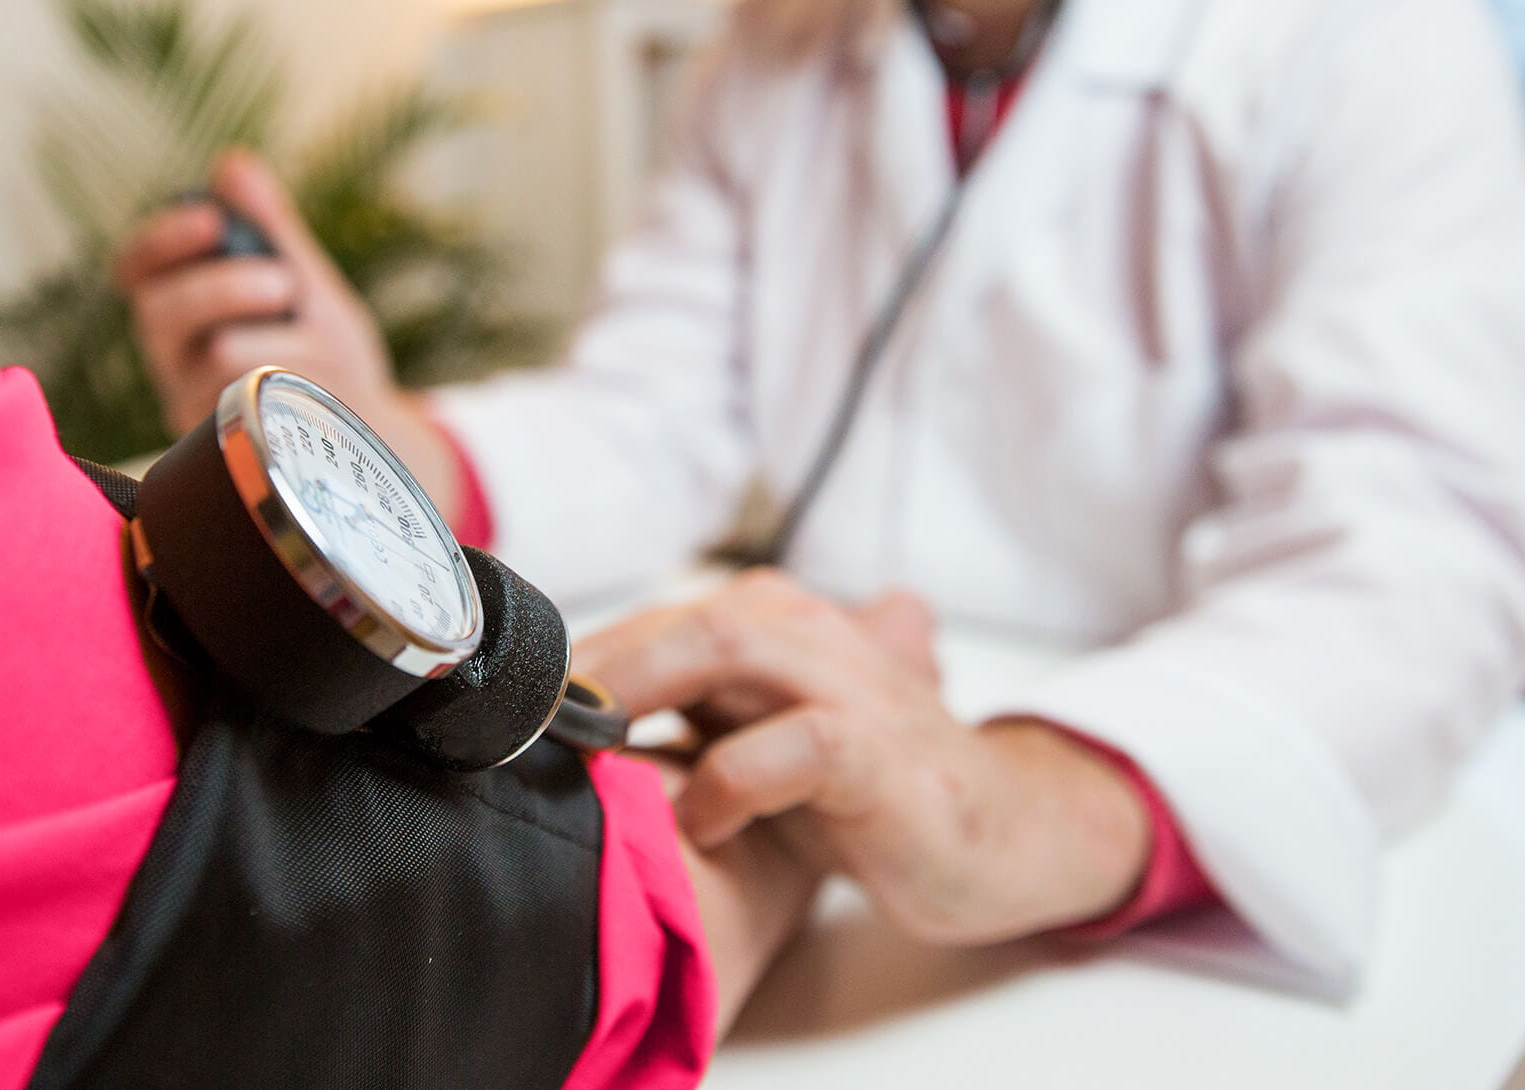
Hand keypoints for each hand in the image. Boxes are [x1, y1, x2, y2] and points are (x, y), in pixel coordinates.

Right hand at [114, 149, 465, 516]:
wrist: (366, 432)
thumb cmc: (325, 351)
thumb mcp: (306, 284)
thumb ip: (269, 229)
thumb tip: (232, 164)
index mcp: (178, 307)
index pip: (136, 268)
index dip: (161, 240)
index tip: (211, 218)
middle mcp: (171, 357)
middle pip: (161, 311)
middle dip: (224, 286)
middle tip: (282, 283)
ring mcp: (193, 406)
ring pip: (217, 358)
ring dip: (283, 339)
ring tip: (318, 343)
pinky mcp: (227, 451)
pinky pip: (255, 406)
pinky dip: (300, 384)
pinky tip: (319, 386)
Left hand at [578, 571, 1151, 944]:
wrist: (1003, 835)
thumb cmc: (874, 795)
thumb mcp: (773, 743)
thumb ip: (700, 719)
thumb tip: (576, 728)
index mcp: (789, 628)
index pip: (672, 616)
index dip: (591, 654)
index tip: (520, 701)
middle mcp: (819, 637)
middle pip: (688, 617)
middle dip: (601, 660)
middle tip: (529, 716)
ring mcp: (854, 688)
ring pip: (732, 646)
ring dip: (644, 687)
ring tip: (585, 742)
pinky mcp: (882, 755)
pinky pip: (797, 743)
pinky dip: (734, 778)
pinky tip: (701, 821)